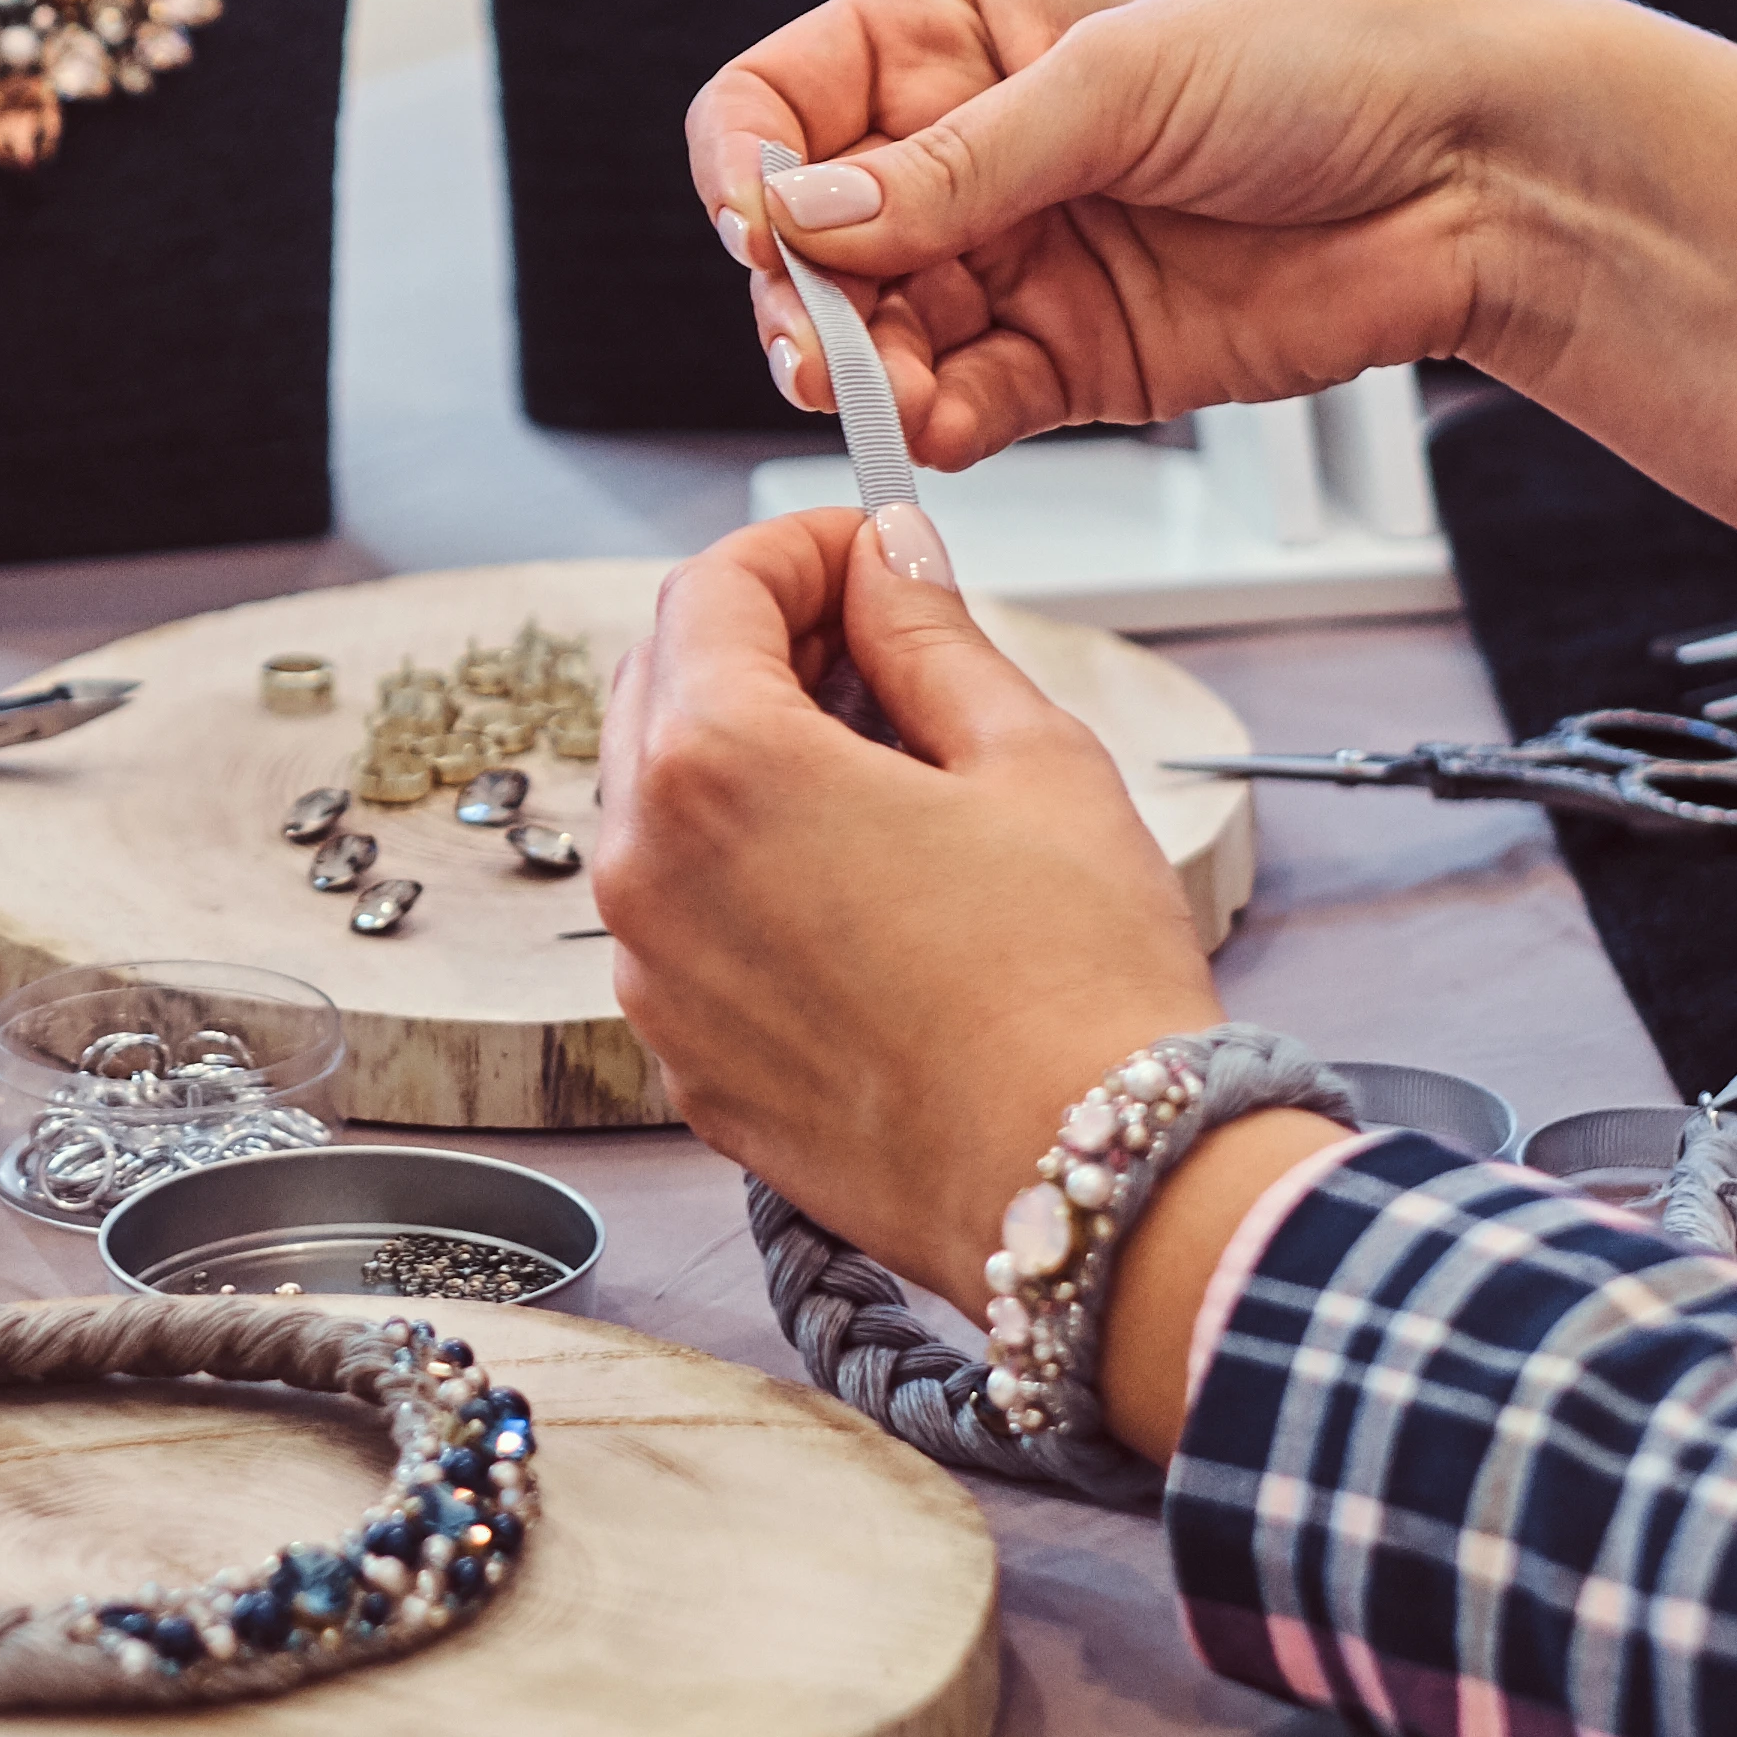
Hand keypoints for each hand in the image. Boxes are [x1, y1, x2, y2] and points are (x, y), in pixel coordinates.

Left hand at [589, 507, 1221, 1304]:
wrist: (1089, 1188)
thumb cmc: (1076, 985)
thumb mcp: (1027, 753)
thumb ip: (928, 635)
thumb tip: (888, 560)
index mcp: (716, 767)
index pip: (706, 589)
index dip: (794, 548)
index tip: (863, 550)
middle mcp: (646, 869)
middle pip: (659, 686)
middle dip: (759, 640)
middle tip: (878, 644)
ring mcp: (653, 975)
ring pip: (661, 808)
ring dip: (749, 757)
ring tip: (886, 770)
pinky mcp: (685, 1059)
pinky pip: (686, 919)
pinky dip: (746, 871)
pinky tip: (861, 883)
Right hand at [688, 0, 1528, 460]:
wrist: (1480, 171)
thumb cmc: (1330, 53)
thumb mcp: (1126, 77)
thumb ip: (964, 159)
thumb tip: (809, 214)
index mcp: (956, 29)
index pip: (779, 98)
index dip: (750, 166)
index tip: (765, 229)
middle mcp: (968, 144)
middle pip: (810, 237)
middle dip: (802, 296)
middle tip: (819, 349)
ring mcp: (1015, 255)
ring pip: (873, 335)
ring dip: (864, 376)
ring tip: (893, 403)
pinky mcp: (1071, 356)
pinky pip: (962, 403)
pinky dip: (938, 428)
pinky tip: (944, 431)